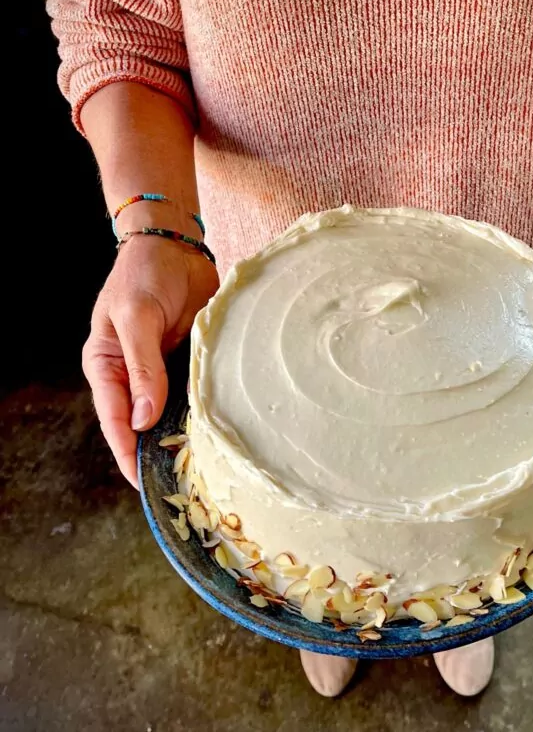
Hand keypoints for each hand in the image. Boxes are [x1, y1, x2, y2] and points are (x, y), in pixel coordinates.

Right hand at [82, 236, 218, 486]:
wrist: (175, 244)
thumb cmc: (144, 273)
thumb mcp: (137, 317)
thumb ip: (143, 367)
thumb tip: (143, 420)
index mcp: (107, 367)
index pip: (115, 421)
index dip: (129, 455)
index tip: (146, 486)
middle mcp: (134, 375)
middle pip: (144, 426)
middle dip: (161, 454)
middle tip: (186, 488)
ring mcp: (163, 371)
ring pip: (173, 414)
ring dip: (188, 437)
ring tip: (209, 471)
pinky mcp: (191, 362)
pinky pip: (198, 395)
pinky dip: (209, 413)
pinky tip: (227, 434)